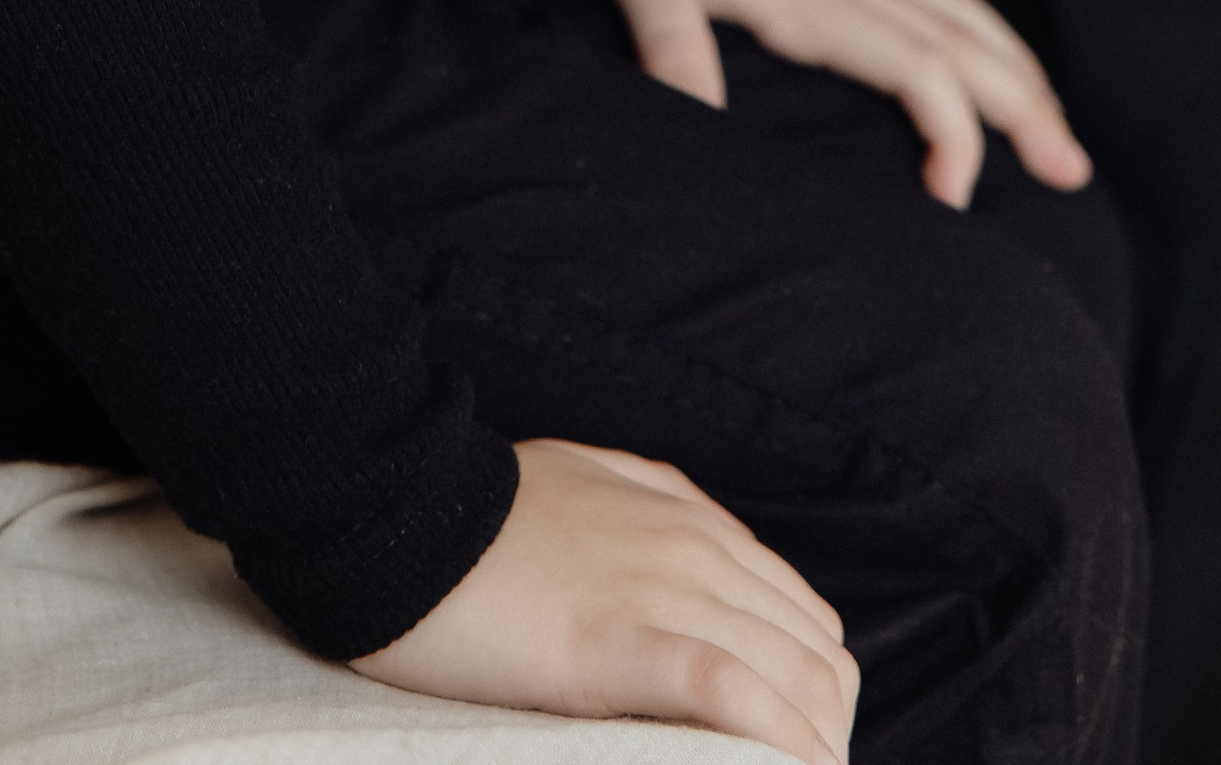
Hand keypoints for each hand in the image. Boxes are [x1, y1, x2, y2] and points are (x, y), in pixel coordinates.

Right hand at [353, 436, 856, 757]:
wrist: (396, 508)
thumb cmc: (472, 511)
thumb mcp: (584, 483)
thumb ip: (644, 512)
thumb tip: (684, 554)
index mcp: (687, 520)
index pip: (803, 617)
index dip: (812, 696)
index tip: (791, 753)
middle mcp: (695, 550)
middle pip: (817, 657)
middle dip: (824, 736)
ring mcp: (665, 591)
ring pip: (797, 678)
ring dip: (811, 750)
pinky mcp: (623, 641)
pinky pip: (736, 697)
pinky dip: (774, 746)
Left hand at [561, 0, 1091, 211]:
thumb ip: (672, 50)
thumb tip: (699, 132)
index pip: (917, 67)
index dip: (952, 133)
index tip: (954, 200)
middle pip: (962, 41)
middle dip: (1025, 106)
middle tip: (1075, 174)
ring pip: (957, 10)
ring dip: (1014, 66)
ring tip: (1057, 126)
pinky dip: (975, 30)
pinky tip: (983, 55)